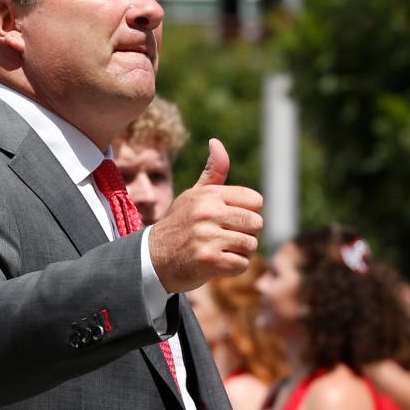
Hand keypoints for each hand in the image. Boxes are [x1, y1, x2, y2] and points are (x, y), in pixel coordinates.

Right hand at [149, 138, 262, 292]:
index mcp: (208, 195)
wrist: (152, 260)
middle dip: (247, 234)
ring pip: (251, 245)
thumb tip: (216, 141)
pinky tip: (217, 264)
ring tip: (220, 250)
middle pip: (257, 223)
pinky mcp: (209, 260)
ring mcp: (208, 237)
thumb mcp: (193, 196)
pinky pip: (242, 263)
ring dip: (240, 252)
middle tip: (226, 238)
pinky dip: (234, 267)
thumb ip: (212, 172)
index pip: (256, 201)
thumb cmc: (179, 225)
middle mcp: (208, 212)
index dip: (248, 213)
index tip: (230, 220)